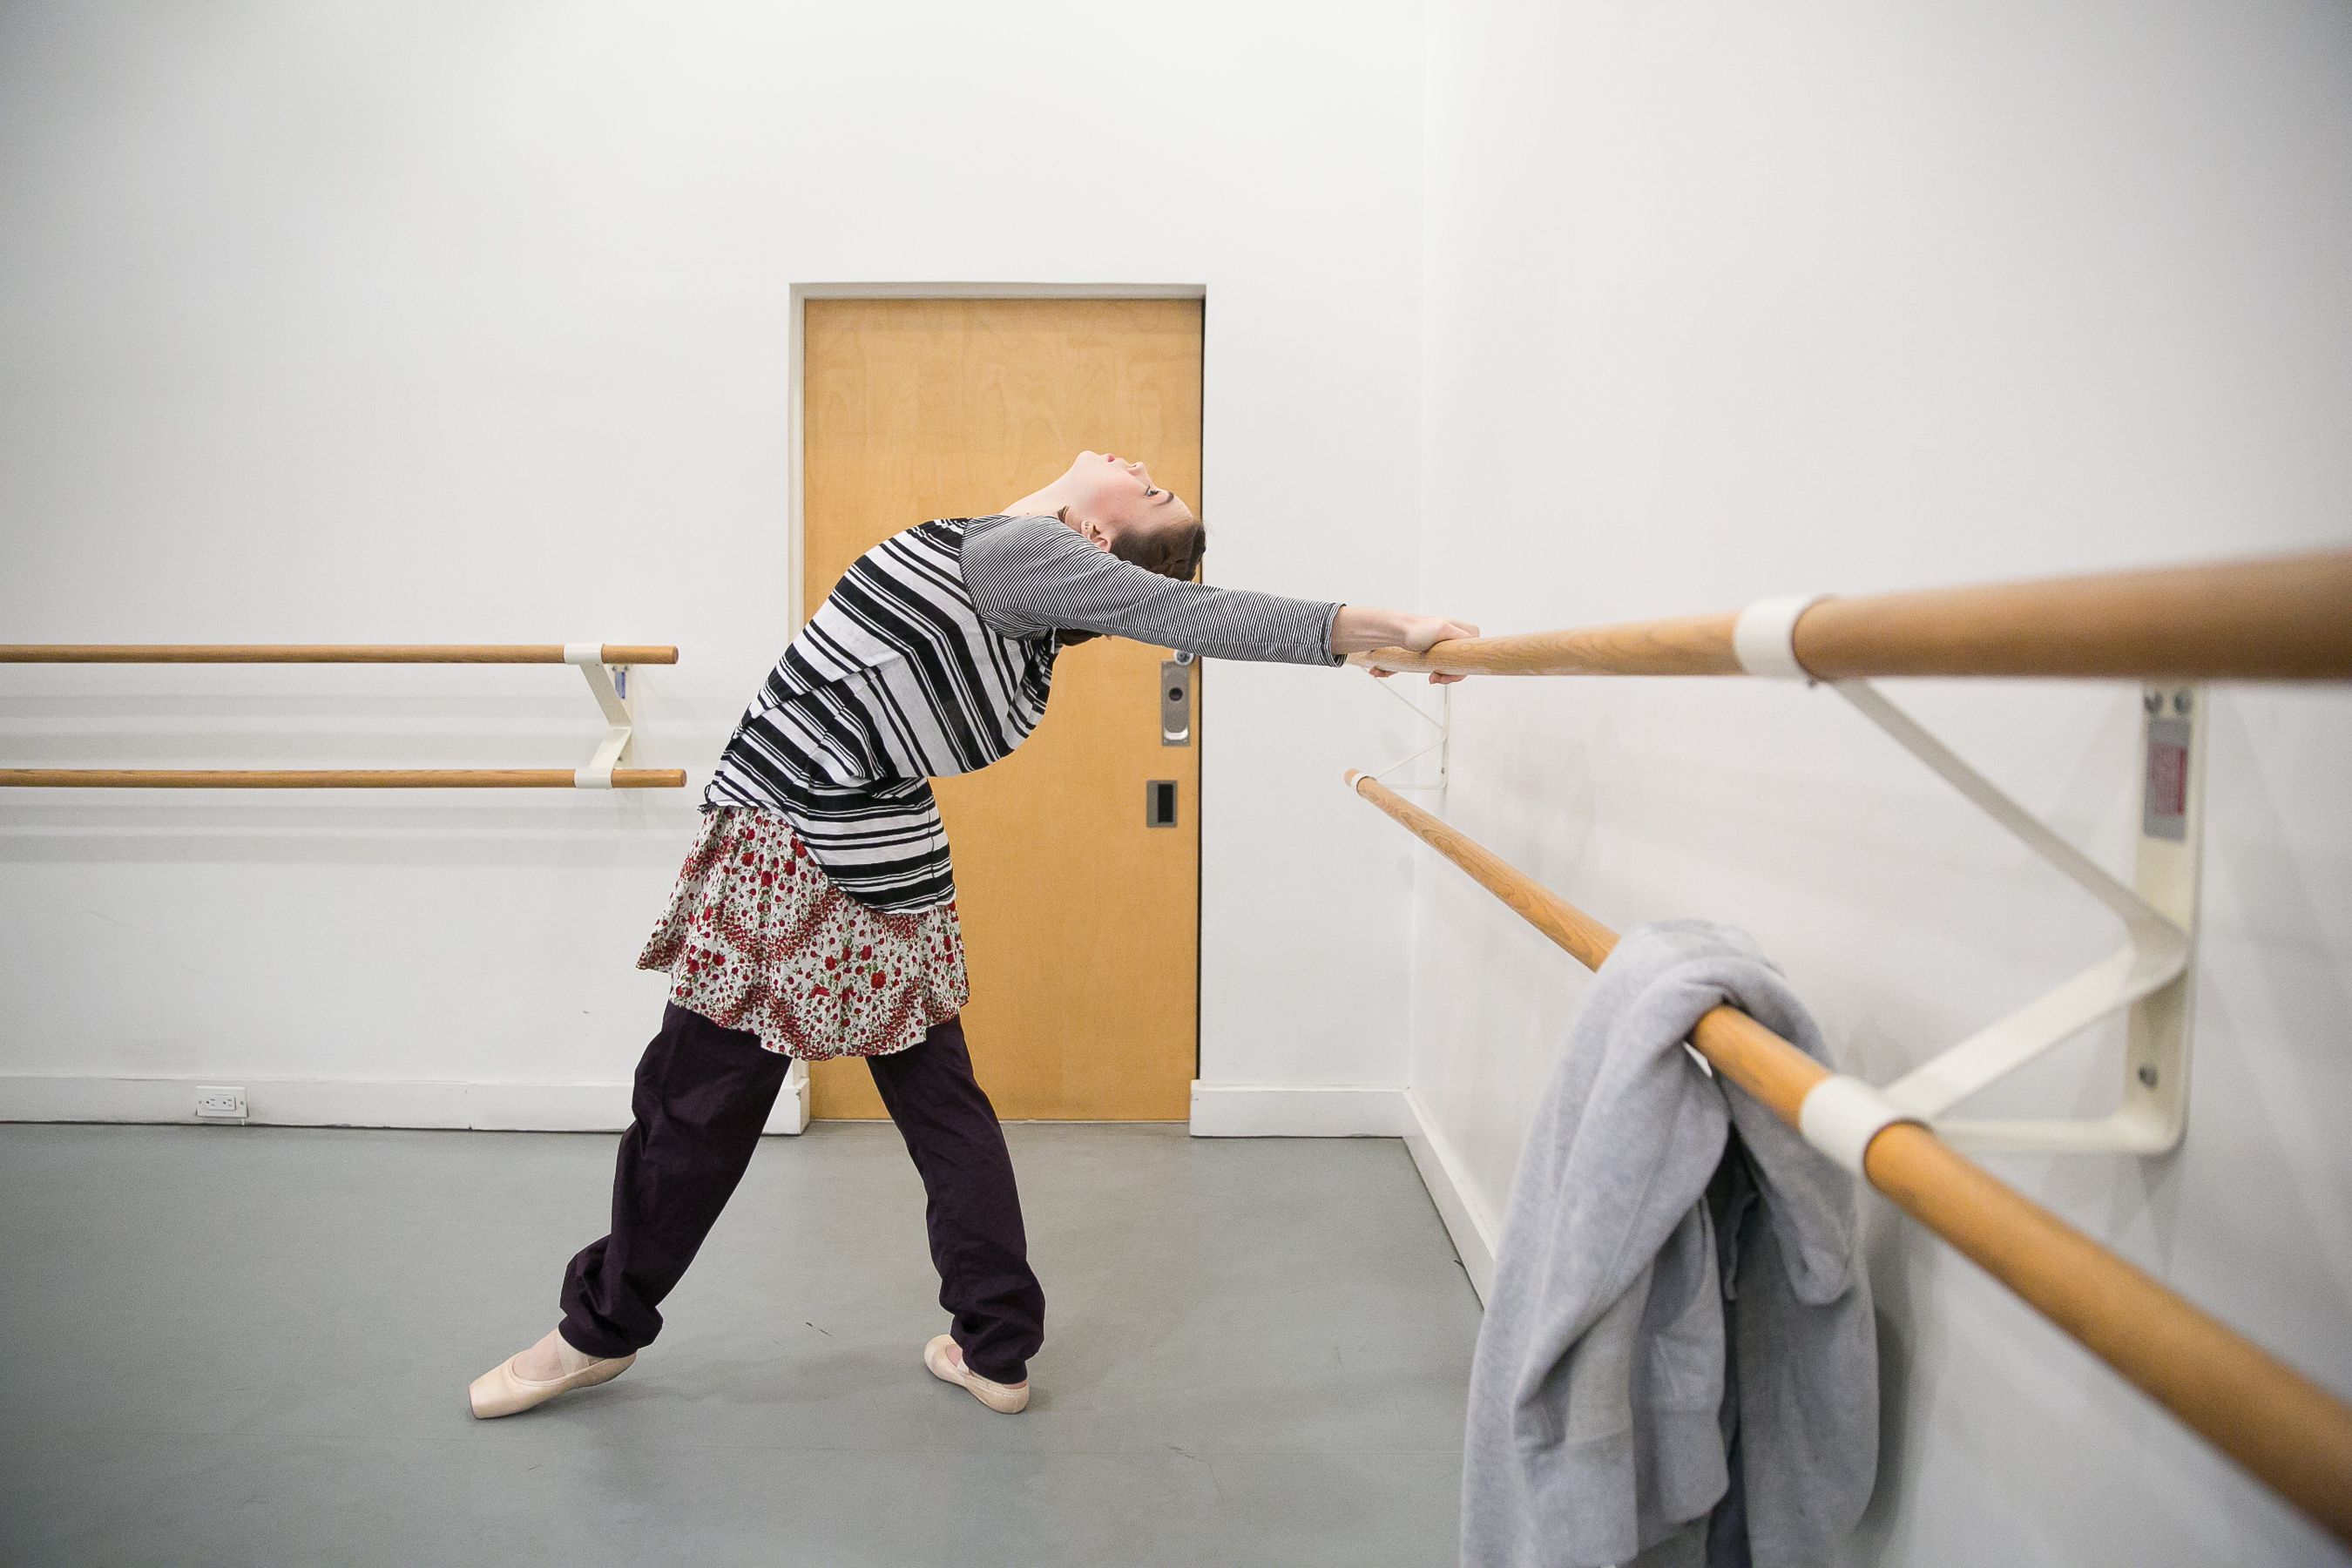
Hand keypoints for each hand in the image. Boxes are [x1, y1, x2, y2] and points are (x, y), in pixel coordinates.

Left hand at [1333, 609, 1478, 683]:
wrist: (1399, 631)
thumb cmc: (1418, 629)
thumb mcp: (1443, 629)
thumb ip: (1461, 635)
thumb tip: (1473, 644)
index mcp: (1469, 631)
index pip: (1472, 658)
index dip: (1460, 671)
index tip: (1444, 676)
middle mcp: (1463, 638)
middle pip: (1463, 665)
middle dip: (1449, 675)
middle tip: (1434, 678)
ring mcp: (1453, 646)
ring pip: (1454, 668)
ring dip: (1443, 676)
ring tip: (1431, 678)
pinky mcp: (1443, 652)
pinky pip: (1446, 667)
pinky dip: (1439, 674)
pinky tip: (1431, 676)